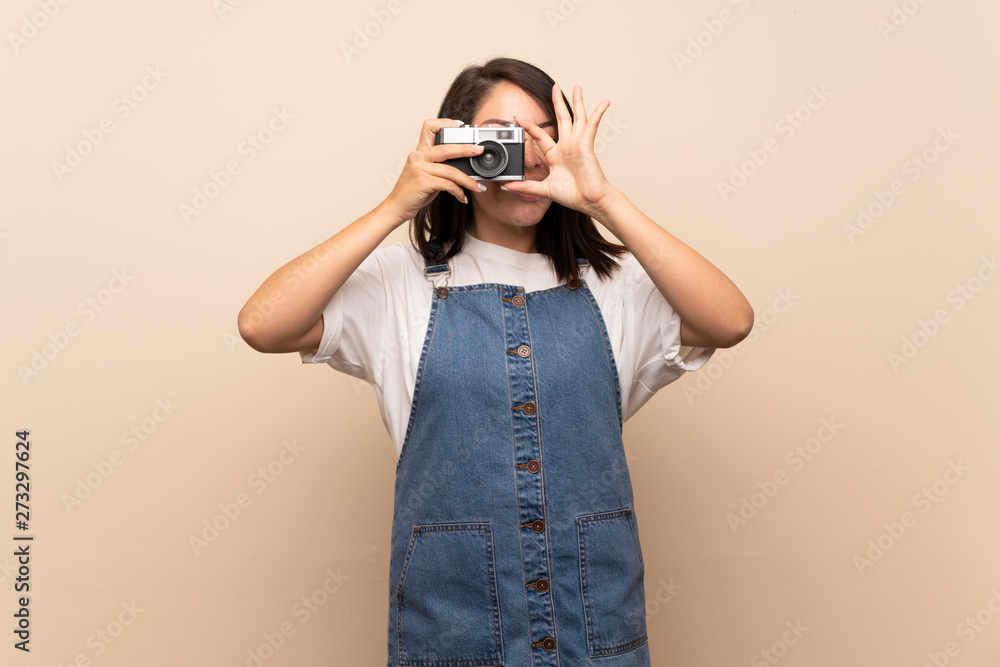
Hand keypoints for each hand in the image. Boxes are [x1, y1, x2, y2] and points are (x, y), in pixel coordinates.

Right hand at [382, 118, 487, 222]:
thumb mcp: (424, 174)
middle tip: (479, 151)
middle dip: (466, 149)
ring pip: (451, 170)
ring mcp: (420, 168)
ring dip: (468, 180)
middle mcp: (418, 156)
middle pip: (446, 148)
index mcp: (419, 152)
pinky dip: (458, 192)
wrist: (396, 206)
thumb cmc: (412, 192)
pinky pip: (448, 185)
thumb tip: (462, 168)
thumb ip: (438, 167)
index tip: (459, 124)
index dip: (444, 122)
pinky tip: (463, 197)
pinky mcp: (423, 181)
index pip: (429, 128)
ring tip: (478, 187)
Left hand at [502, 82, 617, 219]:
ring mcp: (578, 143)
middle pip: (561, 118)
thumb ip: (526, 187)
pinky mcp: (587, 144)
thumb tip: (507, 187)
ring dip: (577, 101)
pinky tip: (605, 102)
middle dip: (557, 102)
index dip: (529, 126)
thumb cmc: (573, 195)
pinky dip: (599, 112)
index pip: (540, 135)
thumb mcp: (544, 189)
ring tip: (577, 86)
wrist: (589, 201)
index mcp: (556, 155)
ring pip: (577, 116)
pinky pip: (593, 124)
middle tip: (555, 86)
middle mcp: (567, 146)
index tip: (517, 118)